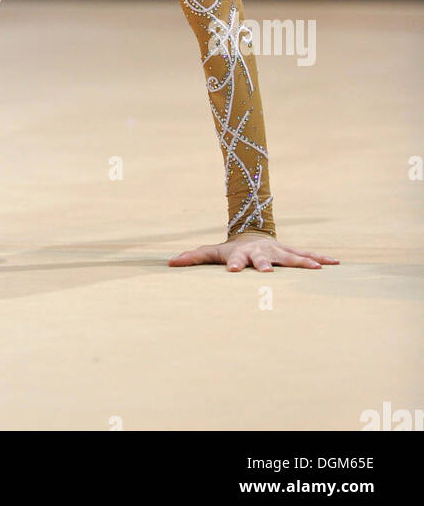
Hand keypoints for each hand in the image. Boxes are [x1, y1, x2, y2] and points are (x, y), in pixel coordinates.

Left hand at [168, 231, 339, 271]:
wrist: (251, 233)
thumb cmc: (229, 250)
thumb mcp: (211, 252)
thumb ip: (192, 258)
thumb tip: (169, 263)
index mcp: (241, 253)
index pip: (235, 258)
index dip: (233, 264)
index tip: (232, 272)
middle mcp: (261, 251)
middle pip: (264, 257)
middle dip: (267, 264)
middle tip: (269, 272)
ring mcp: (278, 251)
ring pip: (291, 256)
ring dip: (303, 262)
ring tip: (316, 269)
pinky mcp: (291, 252)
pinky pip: (307, 255)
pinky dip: (321, 259)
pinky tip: (335, 265)